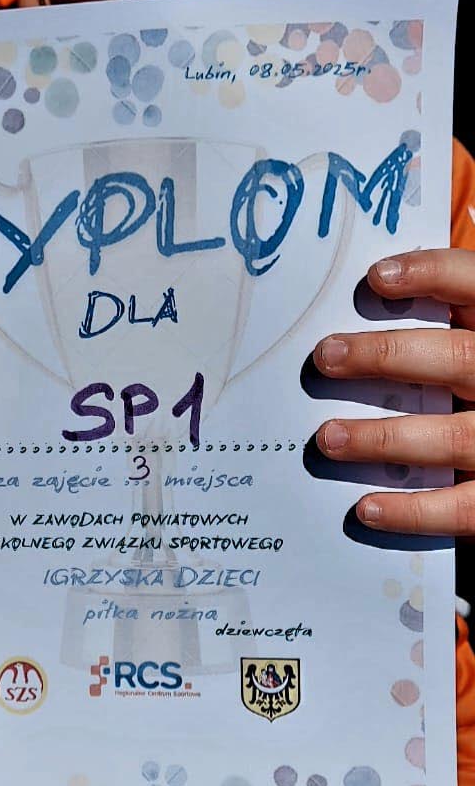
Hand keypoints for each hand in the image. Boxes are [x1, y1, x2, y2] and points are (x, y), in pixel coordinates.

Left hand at [314, 249, 474, 535]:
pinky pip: (462, 507)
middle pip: (456, 360)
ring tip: (328, 437)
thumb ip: (452, 312)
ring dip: (381, 438)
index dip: (431, 274)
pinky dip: (412, 511)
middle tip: (326, 357)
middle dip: (385, 357)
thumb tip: (375, 287)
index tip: (377, 278)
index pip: (474, 284)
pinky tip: (365, 507)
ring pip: (451, 437)